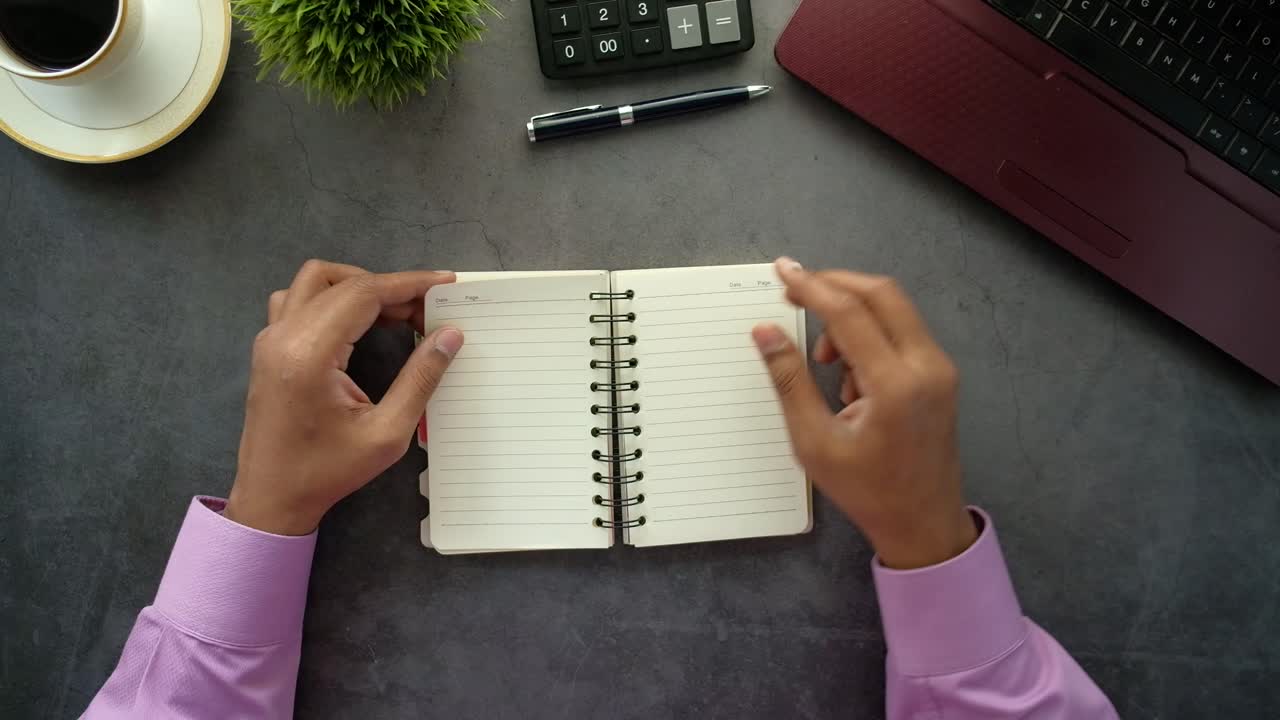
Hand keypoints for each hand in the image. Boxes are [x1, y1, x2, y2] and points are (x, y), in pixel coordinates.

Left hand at [225, 260, 463, 535]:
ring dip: (356, 286)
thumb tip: (450, 335)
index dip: (407, 284)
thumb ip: (420, 379)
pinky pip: (298, 299)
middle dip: (389, 287)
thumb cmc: (327, 472)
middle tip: (426, 309)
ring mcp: (269, 339)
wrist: (271, 498)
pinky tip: (357, 323)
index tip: (444, 283)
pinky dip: (332, 298)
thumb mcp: (386, 434)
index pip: (362, 294)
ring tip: (393, 312)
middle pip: (340, 282)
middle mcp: (283, 336)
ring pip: (313, 281)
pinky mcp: (267, 347)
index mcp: (310, 355)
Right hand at [753, 259, 976, 568]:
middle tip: (797, 292)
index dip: (812, 286)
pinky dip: (871, 337)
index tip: (783, 272)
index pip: (849, 313)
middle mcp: (927, 366)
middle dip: (835, 285)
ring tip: (825, 363)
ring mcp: (939, 369)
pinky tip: (852, 381)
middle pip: (882, 294)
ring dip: (853, 316)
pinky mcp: (940, 375)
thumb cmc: (867, 491)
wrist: (923, 524)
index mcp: (895, 384)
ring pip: (894, 311)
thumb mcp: (815, 441)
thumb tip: (765, 332)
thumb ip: (789, 381)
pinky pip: (902, 334)